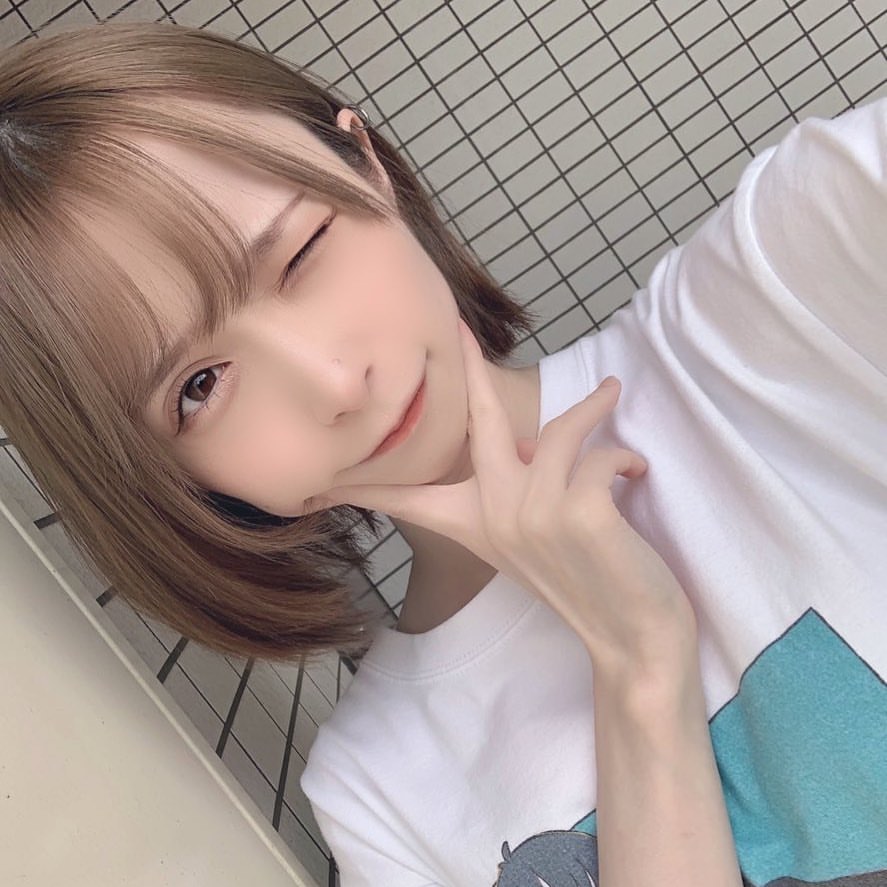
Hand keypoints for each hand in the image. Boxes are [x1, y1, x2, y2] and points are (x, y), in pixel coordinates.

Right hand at [315, 318, 694, 665]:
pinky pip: (599, 454)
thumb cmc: (586, 586)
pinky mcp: (579, 511)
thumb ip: (516, 492)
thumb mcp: (530, 541)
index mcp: (474, 527)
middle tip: (460, 329)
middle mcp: (496, 516)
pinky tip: (636, 472)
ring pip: (559, 430)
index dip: (363, 484)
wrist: (633, 641)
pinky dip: (624, 457)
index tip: (318, 479)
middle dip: (473, 369)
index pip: (404, 501)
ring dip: (594, 408)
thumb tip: (526, 442)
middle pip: (481, 421)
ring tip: (611, 395)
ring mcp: (534, 513)